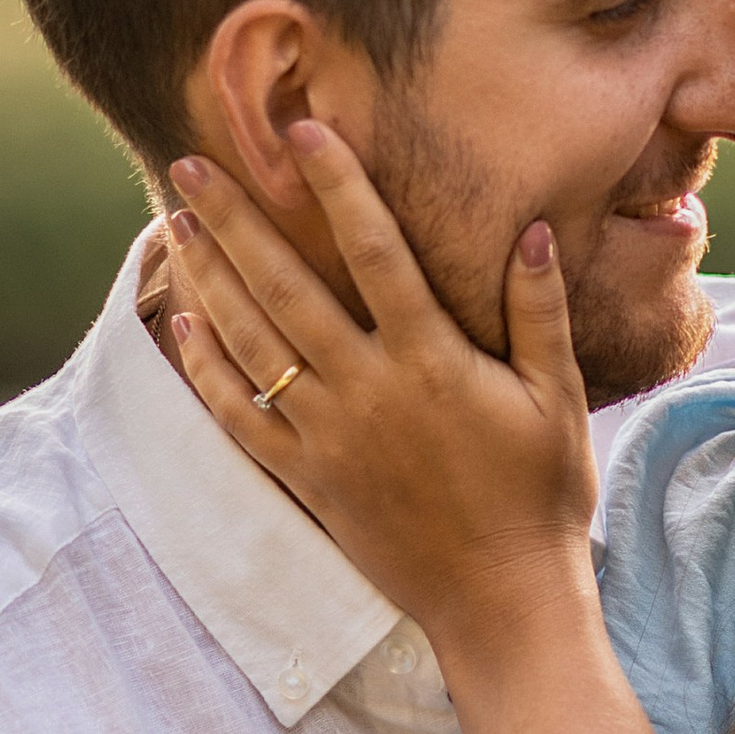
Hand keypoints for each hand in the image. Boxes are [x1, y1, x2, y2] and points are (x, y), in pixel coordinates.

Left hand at [166, 126, 599, 659]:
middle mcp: (370, 392)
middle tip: (193, 165)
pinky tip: (185, 326)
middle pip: (288, 289)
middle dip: (238, 221)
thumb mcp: (558, 396)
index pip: (378, 253)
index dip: (340, 187)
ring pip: (252, 345)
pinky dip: (207, 372)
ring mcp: (330, 439)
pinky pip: (240, 419)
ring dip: (210, 279)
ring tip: (176, 225)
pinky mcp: (309, 481)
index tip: (305, 132)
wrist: (502, 600)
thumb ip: (539, 312)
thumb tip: (532, 231)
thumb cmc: (542, 493)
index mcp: (434, 361)